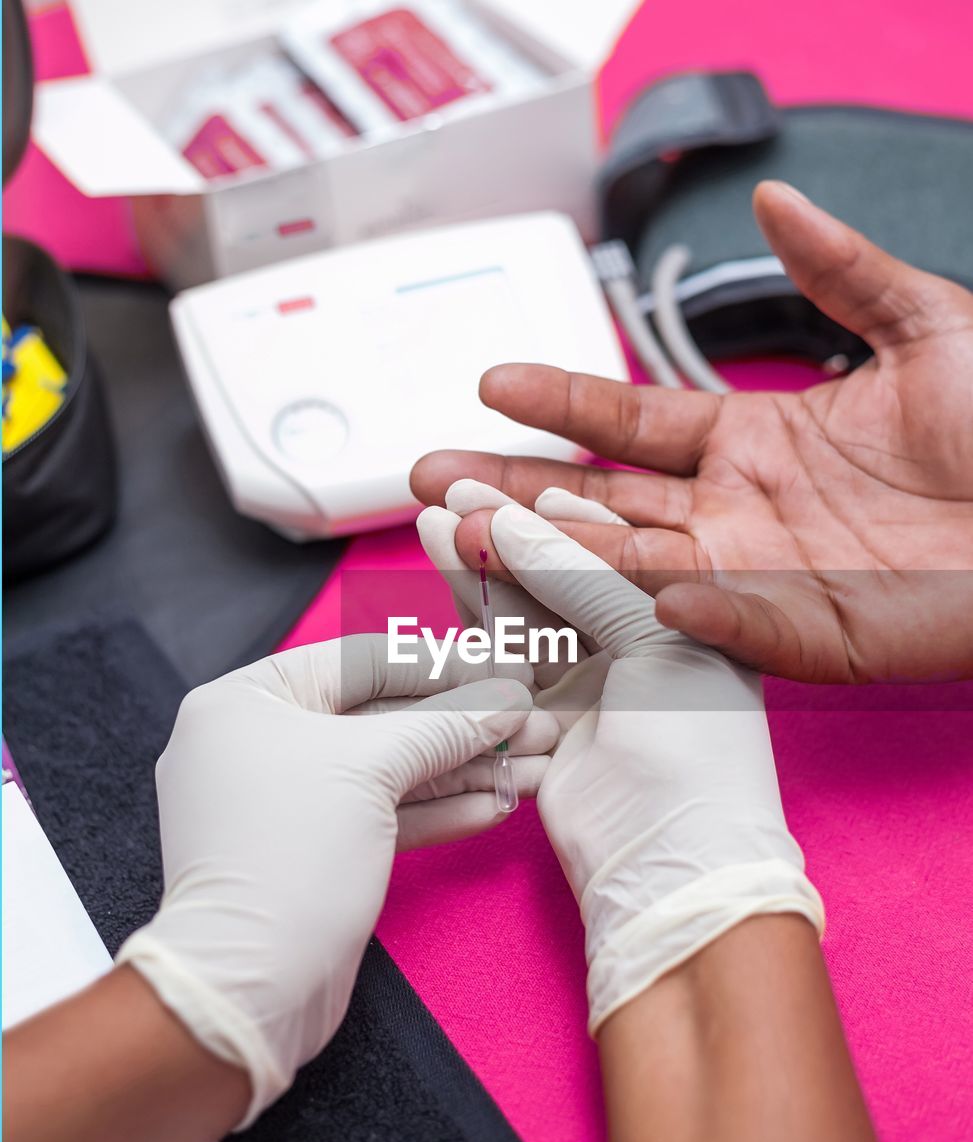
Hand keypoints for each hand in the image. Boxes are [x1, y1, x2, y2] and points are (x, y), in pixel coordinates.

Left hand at [117, 636, 554, 1123]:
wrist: (249, 989)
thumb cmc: (287, 856)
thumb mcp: (368, 768)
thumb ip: (444, 725)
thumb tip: (508, 699)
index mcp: (247, 702)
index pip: (359, 661)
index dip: (441, 665)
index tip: (505, 669)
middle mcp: (263, 744)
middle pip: (382, 717)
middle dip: (465, 724)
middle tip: (537, 722)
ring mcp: (291, 802)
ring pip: (392, 771)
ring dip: (466, 767)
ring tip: (537, 766)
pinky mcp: (318, 854)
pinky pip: (385, 815)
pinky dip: (440, 808)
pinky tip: (498, 803)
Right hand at [411, 181, 972, 682]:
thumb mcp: (926, 326)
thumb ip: (840, 271)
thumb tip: (773, 202)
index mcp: (749, 444)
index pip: (629, 426)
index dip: (560, 405)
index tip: (491, 385)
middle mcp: (734, 515)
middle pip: (600, 507)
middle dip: (512, 492)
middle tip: (433, 481)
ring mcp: (763, 579)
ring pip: (636, 571)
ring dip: (558, 558)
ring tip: (474, 534)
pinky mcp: (814, 636)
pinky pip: (741, 629)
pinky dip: (696, 617)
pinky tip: (650, 593)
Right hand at [476, 499, 823, 1030]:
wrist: (668, 858)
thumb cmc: (700, 755)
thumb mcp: (655, 638)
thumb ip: (583, 576)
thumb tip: (514, 522)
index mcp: (695, 612)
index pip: (620, 543)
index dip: (562, 511)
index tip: (512, 480)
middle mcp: (645, 641)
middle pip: (565, 566)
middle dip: (510, 527)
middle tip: (458, 487)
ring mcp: (594, 678)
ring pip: (528, 603)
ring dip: (482, 562)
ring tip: (435, 516)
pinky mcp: (546, 712)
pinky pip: (505, 651)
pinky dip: (473, 612)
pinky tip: (444, 572)